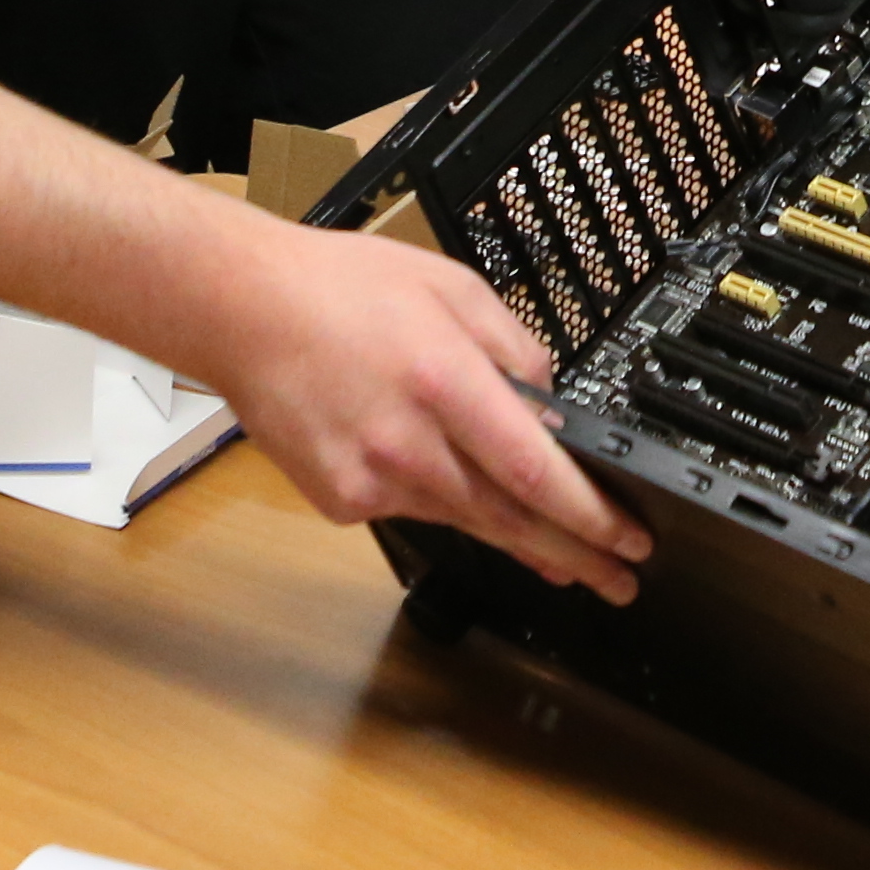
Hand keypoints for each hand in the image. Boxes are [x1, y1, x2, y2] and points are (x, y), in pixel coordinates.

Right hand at [201, 217, 647, 599]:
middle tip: (618, 582)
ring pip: (465, 520)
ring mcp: (371, 481)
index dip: (590, 517)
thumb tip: (551, 405)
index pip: (535, 472)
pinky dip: (443, 504)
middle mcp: (409, 444)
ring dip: (520, 541)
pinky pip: (413, 510)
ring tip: (564, 560)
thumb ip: (513, 348)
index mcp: (445, 382)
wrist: (239, 309)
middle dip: (576, 557)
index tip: (629, 539)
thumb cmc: (336, 289)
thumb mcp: (452, 287)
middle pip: (510, 520)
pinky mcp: (342, 501)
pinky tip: (454, 493)